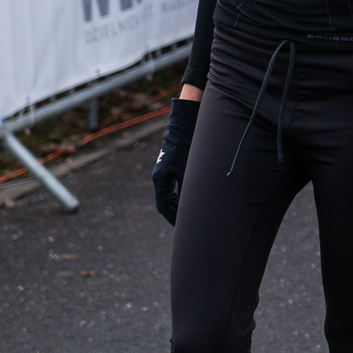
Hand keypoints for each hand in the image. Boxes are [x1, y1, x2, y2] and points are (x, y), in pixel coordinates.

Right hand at [151, 97, 199, 224]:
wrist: (185, 126)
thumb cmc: (187, 148)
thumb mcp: (189, 172)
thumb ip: (189, 190)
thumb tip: (193, 207)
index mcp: (160, 180)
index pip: (163, 206)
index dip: (173, 218)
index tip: (181, 226)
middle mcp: (159, 177)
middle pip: (165, 201)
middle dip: (176, 212)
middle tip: (186, 221)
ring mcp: (164, 171)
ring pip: (169, 193)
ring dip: (178, 202)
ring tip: (189, 211)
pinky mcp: (170, 165)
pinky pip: (172, 184)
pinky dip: (179, 192)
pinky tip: (189, 195)